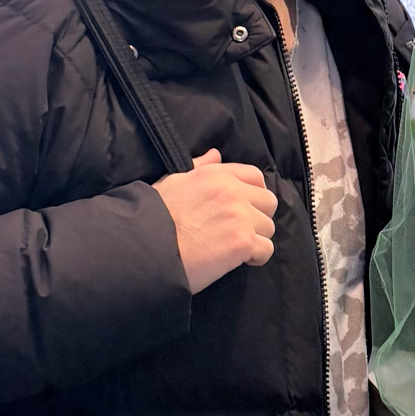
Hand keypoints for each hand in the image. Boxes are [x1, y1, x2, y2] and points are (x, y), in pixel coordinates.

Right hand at [153, 148, 277, 293]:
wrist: (146, 248)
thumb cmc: (153, 218)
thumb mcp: (173, 183)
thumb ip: (199, 168)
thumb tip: (216, 154)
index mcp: (216, 175)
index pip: (255, 176)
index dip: (254, 194)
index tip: (245, 208)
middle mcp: (232, 191)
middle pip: (268, 202)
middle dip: (258, 217)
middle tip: (239, 231)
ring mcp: (240, 216)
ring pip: (268, 228)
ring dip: (255, 239)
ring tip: (233, 248)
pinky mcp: (242, 242)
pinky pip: (266, 250)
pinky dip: (255, 258)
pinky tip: (237, 261)